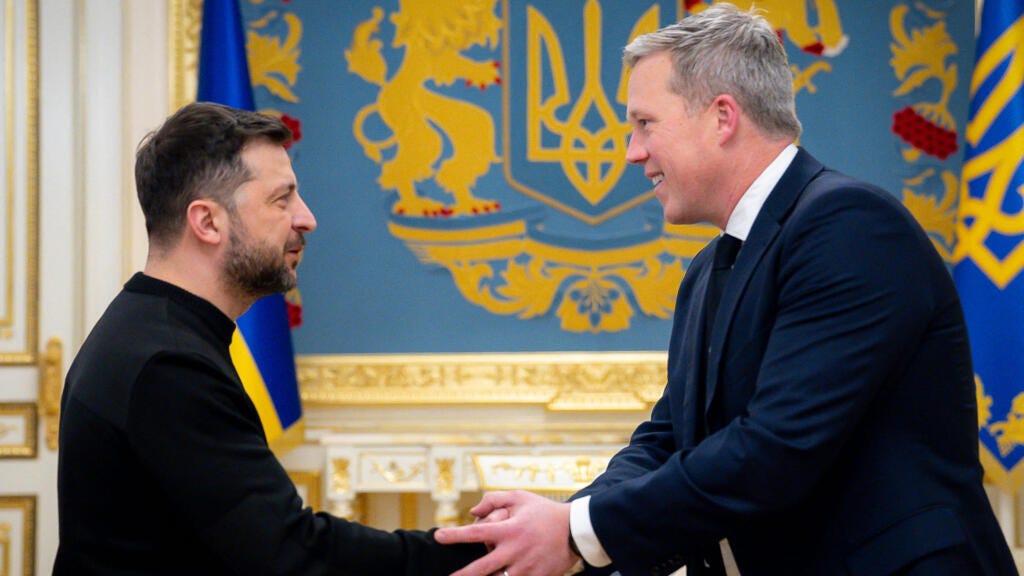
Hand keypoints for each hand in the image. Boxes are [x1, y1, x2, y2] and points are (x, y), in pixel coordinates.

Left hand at [434, 490, 578, 575]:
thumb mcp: (520, 497)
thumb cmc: (544, 512)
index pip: (476, 533)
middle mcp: (515, 550)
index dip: (455, 535)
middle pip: (482, 567)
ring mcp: (526, 567)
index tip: (438, 536)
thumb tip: (473, 512)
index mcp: (509, 529)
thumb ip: (494, 500)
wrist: (576, 531)